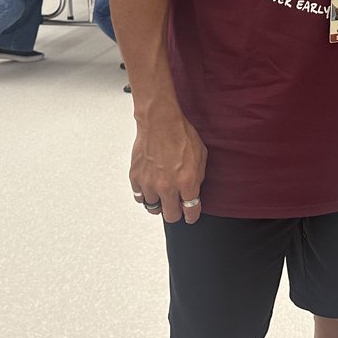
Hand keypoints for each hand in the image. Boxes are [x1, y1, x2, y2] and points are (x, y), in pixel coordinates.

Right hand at [130, 110, 207, 224]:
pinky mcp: (136, 178)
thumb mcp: (201, 155)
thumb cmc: (180, 133)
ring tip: (162, 196)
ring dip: (159, 204)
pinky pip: (139, 197)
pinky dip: (145, 195)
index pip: (190, 211)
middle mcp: (167, 186)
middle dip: (176, 214)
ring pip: (153, 208)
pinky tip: (150, 188)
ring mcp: (149, 183)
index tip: (191, 216)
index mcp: (187, 182)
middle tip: (176, 208)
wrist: (160, 121)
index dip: (192, 216)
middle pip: (171, 215)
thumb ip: (198, 177)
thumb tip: (194, 190)